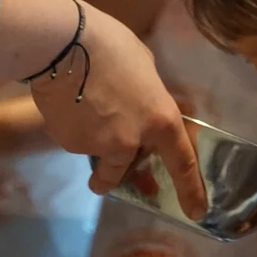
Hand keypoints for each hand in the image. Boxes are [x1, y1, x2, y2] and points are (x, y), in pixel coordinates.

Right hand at [30, 0, 206, 219]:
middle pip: (128, 168)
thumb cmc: (109, 44)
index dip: (191, 190)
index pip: (181, 162)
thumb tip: (141, 103)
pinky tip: (66, 102)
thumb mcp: (144, 65)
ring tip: (81, 110)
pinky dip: (74, 128)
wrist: (61, 44)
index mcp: (160, 119)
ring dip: (94, 143)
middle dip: (121, 169)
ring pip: (99, 155)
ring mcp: (98, 146)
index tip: (196, 212)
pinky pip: (76, 141)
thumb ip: (148, 94)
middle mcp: (131, 141)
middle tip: (111, 156)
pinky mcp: (69, 143)